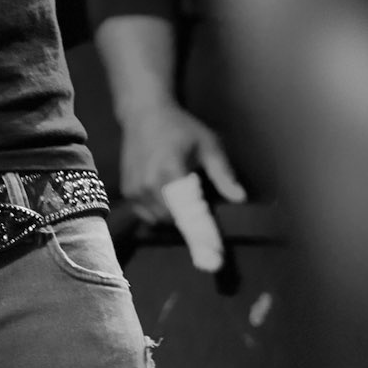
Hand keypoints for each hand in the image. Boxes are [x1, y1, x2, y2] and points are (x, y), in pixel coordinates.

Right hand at [118, 100, 246, 223]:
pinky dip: (156, 210)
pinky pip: (145, 214)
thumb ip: (223, 172)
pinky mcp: (126, 190)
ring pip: (159, 219)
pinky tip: (163, 193)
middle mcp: (149, 184)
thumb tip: (240, 198)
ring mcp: (134, 188)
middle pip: (174, 220)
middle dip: (188, 218)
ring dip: (172, 215)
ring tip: (179, 194)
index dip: (202, 235)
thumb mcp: (207, 143)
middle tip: (196, 202)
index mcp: (171, 172)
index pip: (188, 215)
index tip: (216, 256)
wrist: (143, 111)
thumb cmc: (179, 126)